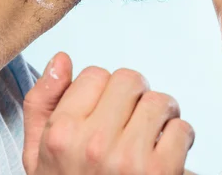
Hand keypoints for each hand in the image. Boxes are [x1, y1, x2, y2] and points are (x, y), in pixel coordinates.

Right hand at [22, 53, 194, 173]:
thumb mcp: (39, 157)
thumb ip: (43, 104)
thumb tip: (61, 58)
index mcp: (61, 134)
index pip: (95, 74)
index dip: (103, 92)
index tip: (106, 114)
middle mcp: (92, 143)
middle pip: (130, 78)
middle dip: (135, 96)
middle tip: (134, 119)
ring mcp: (128, 159)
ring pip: (159, 100)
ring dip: (162, 116)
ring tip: (153, 136)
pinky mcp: (160, 172)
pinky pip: (181, 128)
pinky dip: (180, 140)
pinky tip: (167, 157)